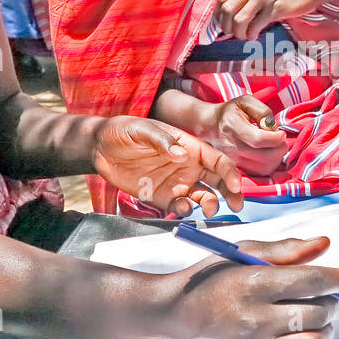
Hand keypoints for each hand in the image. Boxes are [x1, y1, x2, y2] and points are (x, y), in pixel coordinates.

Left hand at [90, 116, 243, 215]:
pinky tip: (181, 207)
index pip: (218, 161)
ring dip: (210, 204)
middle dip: (231, 193)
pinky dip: (184, 210)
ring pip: (203, 196)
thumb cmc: (124, 130)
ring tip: (208, 209)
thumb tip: (183, 155)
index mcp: (190, 147)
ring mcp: (177, 183)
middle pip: (218, 181)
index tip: (235, 185)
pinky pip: (179, 206)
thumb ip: (163, 141)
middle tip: (238, 204)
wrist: (100, 147)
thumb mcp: (143, 129)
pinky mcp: (162, 197)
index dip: (230, 172)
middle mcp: (189, 166)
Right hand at [156, 236, 338, 338]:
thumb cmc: (208, 280)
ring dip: (326, 328)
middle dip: (333, 302)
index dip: (337, 278)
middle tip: (330, 296)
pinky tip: (299, 332)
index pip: (314, 281)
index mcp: (253, 283)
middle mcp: (257, 318)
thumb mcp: (241, 254)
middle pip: (319, 312)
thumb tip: (326, 245)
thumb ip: (286, 249)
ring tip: (320, 316)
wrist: (171, 318)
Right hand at [204, 95, 287, 176]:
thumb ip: (262, 111)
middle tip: (279, 139)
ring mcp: (233, 160)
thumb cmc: (231, 112)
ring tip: (274, 146)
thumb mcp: (246, 101)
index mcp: (232, 126)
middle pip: (265, 157)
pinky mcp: (237, 169)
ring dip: (276, 158)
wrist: (210, 126)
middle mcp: (232, 146)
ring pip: (265, 168)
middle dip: (280, 148)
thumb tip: (272, 127)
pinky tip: (268, 154)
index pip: (258, 139)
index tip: (281, 133)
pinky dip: (270, 165)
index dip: (276, 137)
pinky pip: (260, 173)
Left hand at [217, 0, 324, 41]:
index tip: (221, 24)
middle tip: (232, 33)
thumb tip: (232, 13)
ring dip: (238, 32)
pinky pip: (255, 25)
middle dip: (226, 26)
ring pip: (239, 19)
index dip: (218, 14)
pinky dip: (252, 34)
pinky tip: (255, 35)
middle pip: (227, 9)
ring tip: (244, 36)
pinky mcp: (275, 8)